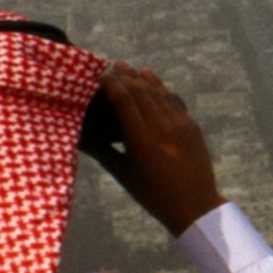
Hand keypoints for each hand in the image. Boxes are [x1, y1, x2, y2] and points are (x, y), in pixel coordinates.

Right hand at [95, 63, 224, 236]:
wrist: (196, 206)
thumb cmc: (152, 195)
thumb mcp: (124, 174)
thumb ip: (101, 151)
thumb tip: (77, 135)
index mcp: (143, 142)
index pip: (125, 102)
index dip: (112, 85)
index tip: (99, 75)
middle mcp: (163, 129)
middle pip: (140, 93)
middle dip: (124, 77)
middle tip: (109, 66)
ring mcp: (181, 126)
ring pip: (158, 93)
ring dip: (140, 78)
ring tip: (124, 66)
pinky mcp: (193, 126)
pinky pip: (173, 100)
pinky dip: (159, 86)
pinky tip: (148, 76)